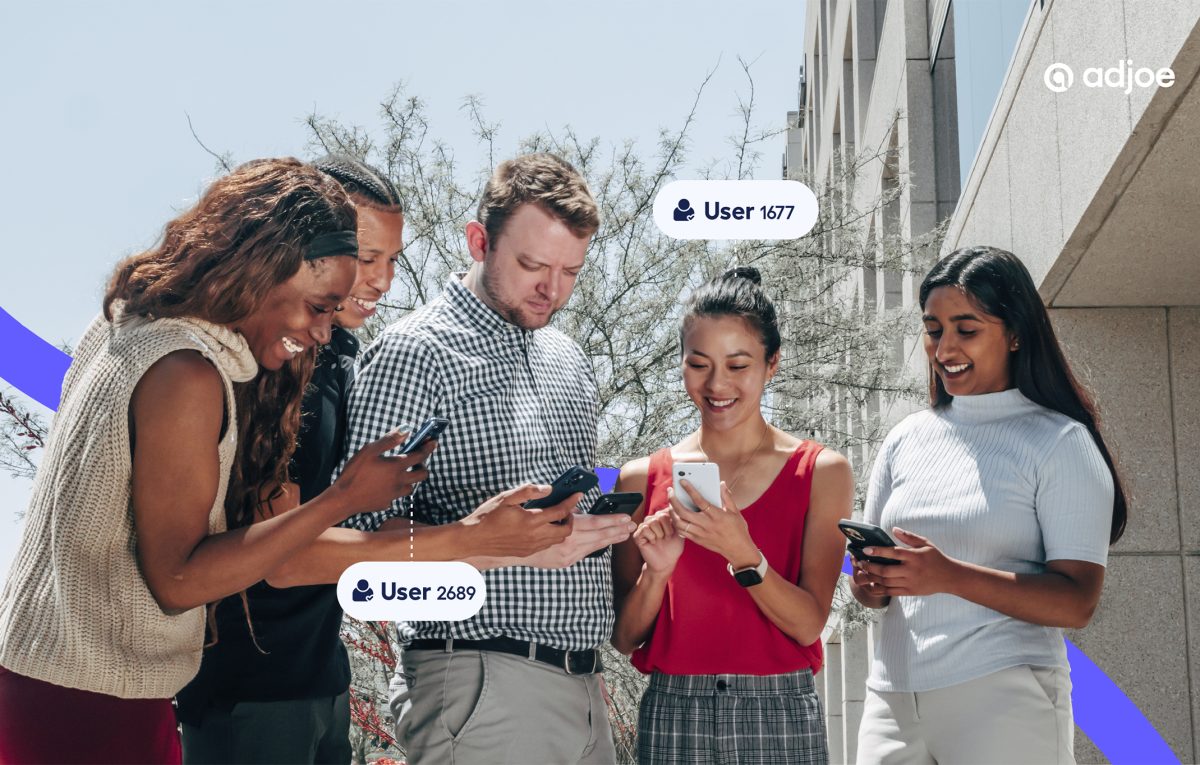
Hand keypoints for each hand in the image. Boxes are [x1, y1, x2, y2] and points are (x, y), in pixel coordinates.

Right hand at [327, 429, 434, 517]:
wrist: (343, 499)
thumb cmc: (354, 472)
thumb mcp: (370, 450)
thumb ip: (389, 440)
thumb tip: (407, 430)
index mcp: (396, 467)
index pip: (419, 455)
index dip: (428, 447)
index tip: (434, 441)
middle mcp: (399, 482)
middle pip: (422, 474)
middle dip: (423, 465)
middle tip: (416, 460)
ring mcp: (394, 495)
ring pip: (411, 487)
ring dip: (410, 479)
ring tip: (400, 473)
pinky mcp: (387, 503)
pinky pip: (396, 496)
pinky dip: (395, 489)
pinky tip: (384, 485)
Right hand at [460, 484, 576, 556]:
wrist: (473, 539)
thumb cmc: (488, 516)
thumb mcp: (506, 498)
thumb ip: (528, 491)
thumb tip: (548, 488)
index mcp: (531, 521)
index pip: (560, 512)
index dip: (572, 502)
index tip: (578, 494)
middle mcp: (534, 536)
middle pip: (565, 531)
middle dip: (571, 519)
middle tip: (567, 509)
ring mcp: (531, 547)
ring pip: (557, 540)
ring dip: (562, 529)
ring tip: (556, 518)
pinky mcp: (526, 552)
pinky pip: (546, 545)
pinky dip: (551, 537)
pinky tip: (543, 528)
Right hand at [519, 512, 636, 568]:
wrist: (502, 549)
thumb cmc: (517, 523)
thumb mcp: (534, 505)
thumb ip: (558, 503)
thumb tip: (577, 502)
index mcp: (562, 527)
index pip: (594, 522)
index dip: (611, 519)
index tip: (625, 516)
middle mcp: (567, 543)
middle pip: (599, 535)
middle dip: (617, 530)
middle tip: (633, 525)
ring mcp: (566, 555)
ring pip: (594, 546)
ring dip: (611, 539)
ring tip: (625, 533)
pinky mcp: (564, 562)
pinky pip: (585, 553)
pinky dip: (597, 546)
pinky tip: (605, 542)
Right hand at [634, 509, 683, 574]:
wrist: (666, 562)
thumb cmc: (673, 548)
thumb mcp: (680, 532)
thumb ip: (678, 519)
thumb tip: (674, 508)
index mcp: (662, 517)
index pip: (667, 510)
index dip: (673, 522)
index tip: (674, 532)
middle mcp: (652, 519)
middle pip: (661, 516)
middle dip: (667, 529)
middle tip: (667, 537)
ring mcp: (644, 526)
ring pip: (652, 522)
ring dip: (660, 534)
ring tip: (660, 540)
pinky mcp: (637, 535)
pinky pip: (644, 529)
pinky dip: (651, 537)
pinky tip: (652, 542)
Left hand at [667, 481, 758, 568]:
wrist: (738, 550)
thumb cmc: (738, 529)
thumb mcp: (735, 512)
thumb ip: (727, 497)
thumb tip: (721, 484)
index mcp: (716, 515)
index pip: (699, 500)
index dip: (689, 489)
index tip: (682, 481)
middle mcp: (706, 524)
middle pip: (683, 511)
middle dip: (673, 500)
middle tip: (670, 491)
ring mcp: (700, 533)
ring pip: (679, 523)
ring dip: (671, 512)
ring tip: (670, 504)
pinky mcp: (697, 540)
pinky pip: (682, 532)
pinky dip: (676, 523)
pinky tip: (675, 516)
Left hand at [853, 528, 960, 596]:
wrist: (950, 578)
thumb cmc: (936, 558)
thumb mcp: (926, 544)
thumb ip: (909, 537)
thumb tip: (894, 529)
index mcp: (914, 556)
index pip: (893, 553)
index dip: (877, 551)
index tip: (865, 549)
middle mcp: (911, 571)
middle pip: (885, 570)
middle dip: (869, 566)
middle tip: (858, 561)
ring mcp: (909, 583)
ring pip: (885, 582)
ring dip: (870, 577)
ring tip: (861, 570)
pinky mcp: (909, 592)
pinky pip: (890, 592)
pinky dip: (878, 588)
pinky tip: (869, 582)